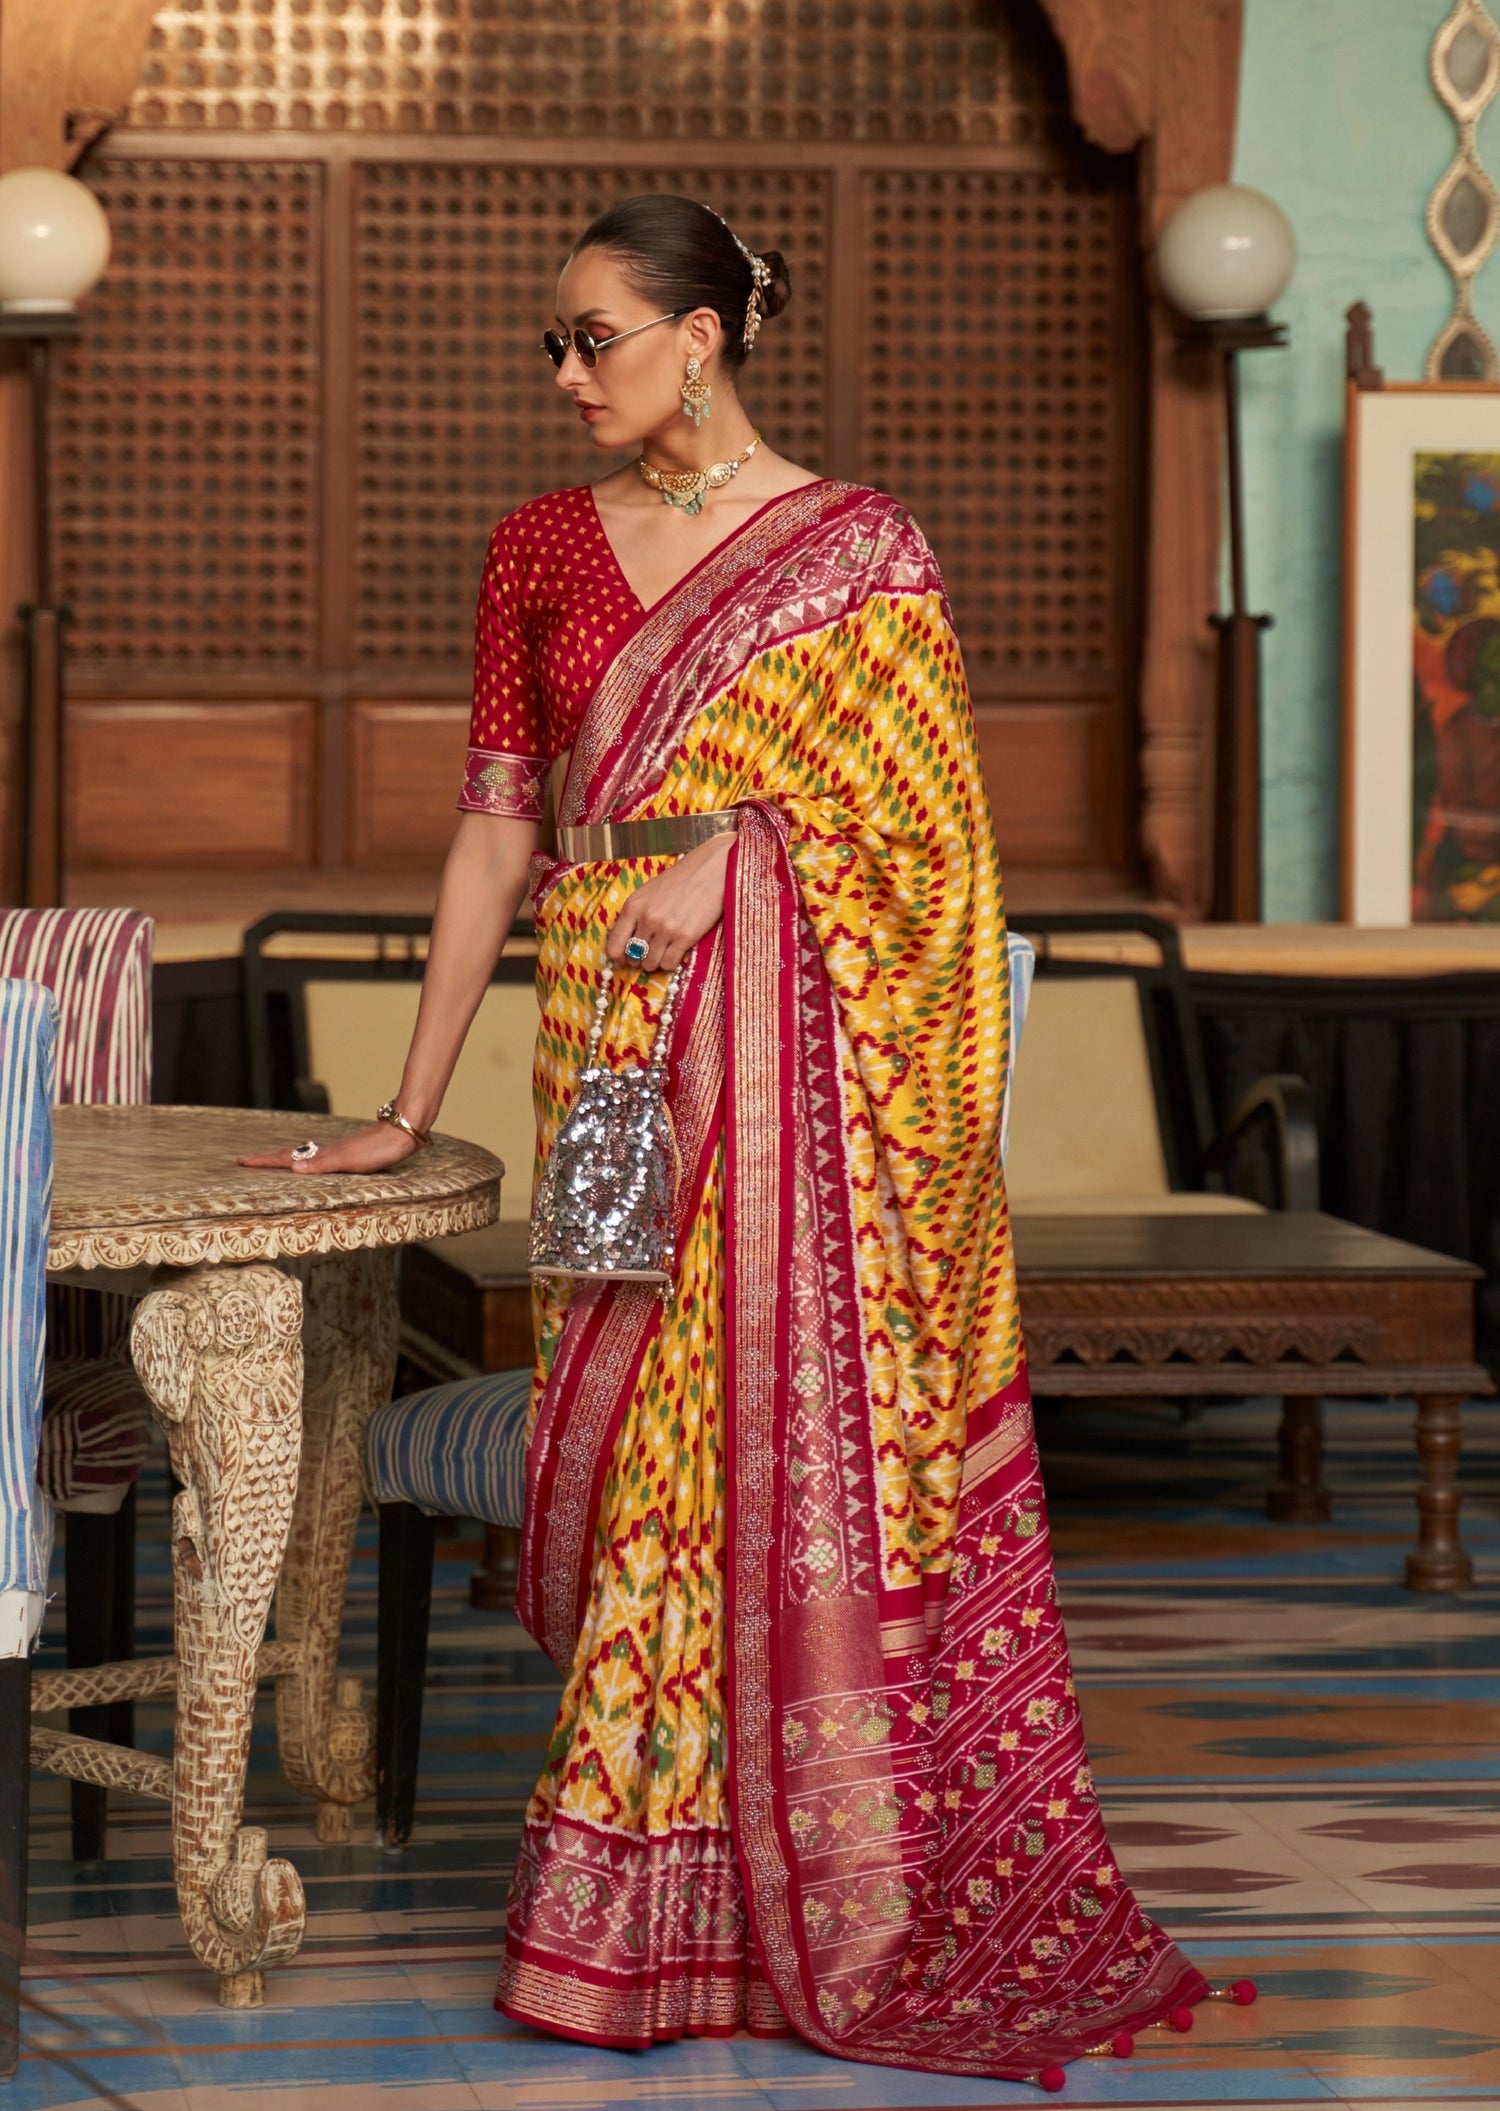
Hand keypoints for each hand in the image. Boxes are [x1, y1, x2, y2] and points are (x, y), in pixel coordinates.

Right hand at [237, 1121, 419, 1175]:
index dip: (265, 1160)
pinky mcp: (352, 1151)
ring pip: (305, 1154)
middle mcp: (328, 1152)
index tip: (242, 1160)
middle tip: (246, 1160)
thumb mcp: (351, 1160)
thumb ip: (323, 1163)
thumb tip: (294, 1167)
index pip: (288, 1158)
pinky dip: (306, 1159)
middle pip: (292, 1154)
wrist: (404, 1129)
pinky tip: (311, 1162)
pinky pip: (319, 1156)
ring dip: (285, 1159)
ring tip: (270, 1162)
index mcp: (325, 1155)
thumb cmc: (381, 1148)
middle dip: (268, 1159)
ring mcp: (339, 1151)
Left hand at [606, 833, 733, 971]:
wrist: (711, 870)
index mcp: (633, 906)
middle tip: (651, 951)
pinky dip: (670, 962)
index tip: (627, 956)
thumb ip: (635, 915)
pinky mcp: (685, 937)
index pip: (613, 947)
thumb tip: (625, 943)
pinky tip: (676, 950)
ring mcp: (665, 929)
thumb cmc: (680, 880)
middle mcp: (646, 919)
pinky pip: (669, 964)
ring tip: (665, 950)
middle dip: (640, 959)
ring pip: (650, 964)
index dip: (620, 956)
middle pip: (633, 958)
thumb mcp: (648, 893)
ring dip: (656, 962)